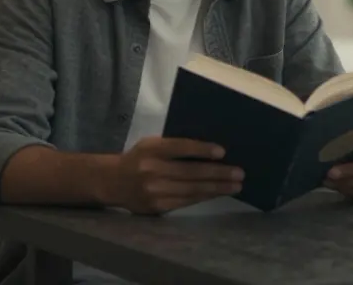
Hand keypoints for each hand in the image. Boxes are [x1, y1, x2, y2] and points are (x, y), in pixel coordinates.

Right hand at [107, 137, 243, 214]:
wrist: (113, 182)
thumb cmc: (140, 158)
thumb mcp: (152, 144)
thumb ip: (175, 147)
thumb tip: (211, 151)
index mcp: (152, 149)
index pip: (181, 148)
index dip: (202, 150)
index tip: (222, 152)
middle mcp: (152, 170)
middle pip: (191, 172)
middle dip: (218, 173)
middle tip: (240, 173)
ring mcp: (155, 191)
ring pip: (192, 190)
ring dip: (217, 188)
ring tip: (235, 186)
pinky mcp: (157, 207)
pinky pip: (186, 201)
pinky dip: (204, 197)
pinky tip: (217, 193)